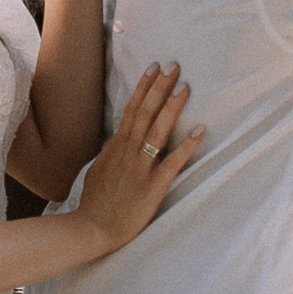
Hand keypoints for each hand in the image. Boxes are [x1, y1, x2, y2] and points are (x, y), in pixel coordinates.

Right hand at [73, 63, 201, 252]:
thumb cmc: (95, 202)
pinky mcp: (153, 185)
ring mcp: (140, 167)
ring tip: (185, 88)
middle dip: (160, 87)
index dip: (144, 88)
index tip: (154, 69)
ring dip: (172, 107)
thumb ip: (109, 152)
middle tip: (174, 66)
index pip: (132, 109)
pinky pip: (173, 162)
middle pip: (145, 112)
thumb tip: (115, 139)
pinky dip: (186, 146)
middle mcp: (128, 151)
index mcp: (116, 146)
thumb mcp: (97, 169)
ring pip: (157, 130)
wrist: (92, 228)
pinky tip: (200, 131)